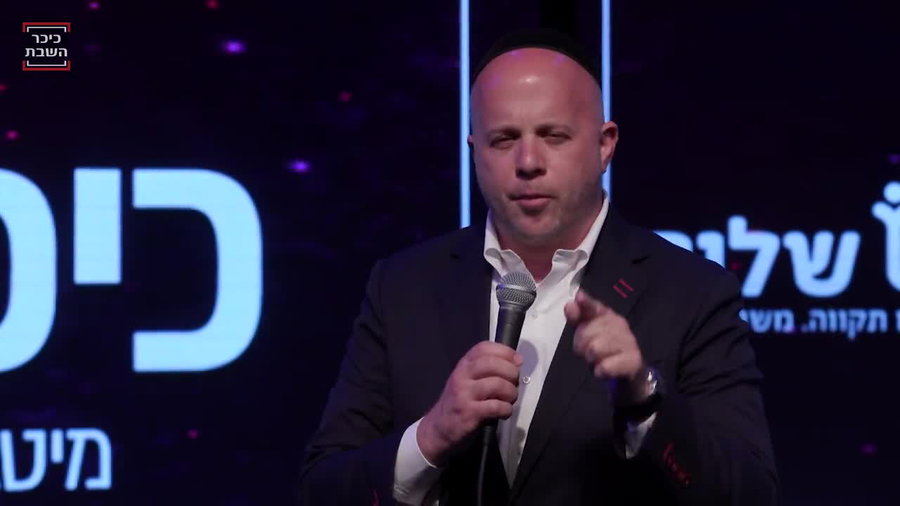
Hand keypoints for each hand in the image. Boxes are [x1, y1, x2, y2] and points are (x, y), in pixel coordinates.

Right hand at [417, 341, 521, 465]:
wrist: (438, 428)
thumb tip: (517, 361)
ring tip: (509, 400)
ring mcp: (464, 394)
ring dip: (511, 393)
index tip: (517, 361)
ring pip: (497, 384)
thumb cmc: (459, 402)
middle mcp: (462, 375)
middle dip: (511, 372)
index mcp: (463, 365)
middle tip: (514, 384)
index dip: (505, 351)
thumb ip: (488, 369)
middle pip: (493, 363)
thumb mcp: (468, 380)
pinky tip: (504, 412)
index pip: (484, 347)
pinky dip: (506, 409)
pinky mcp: (468, 413)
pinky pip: (496, 406)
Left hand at [564, 290, 648, 404]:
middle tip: (589, 351)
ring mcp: (628, 341)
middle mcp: (619, 324)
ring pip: (594, 349)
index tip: (579, 298)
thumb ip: (577, 317)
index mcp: (607, 315)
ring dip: (592, 359)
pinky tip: (605, 369)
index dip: (586, 303)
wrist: (629, 367)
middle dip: (582, 346)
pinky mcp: (634, 359)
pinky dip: (601, 370)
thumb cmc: (604, 346)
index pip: (594, 306)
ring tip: (599, 359)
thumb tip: (570, 304)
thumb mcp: (588, 331)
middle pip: (586, 333)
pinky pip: (605, 366)